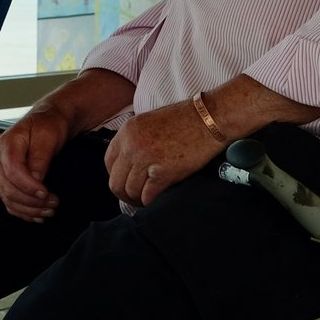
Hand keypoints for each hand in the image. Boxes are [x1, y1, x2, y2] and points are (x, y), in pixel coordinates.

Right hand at [0, 106, 73, 221]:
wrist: (47, 121)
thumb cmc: (48, 124)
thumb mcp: (47, 136)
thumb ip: (40, 158)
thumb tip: (37, 180)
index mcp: (6, 145)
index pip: (13, 172)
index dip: (29, 187)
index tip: (47, 193)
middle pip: (9, 189)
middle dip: (32, 201)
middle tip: (54, 204)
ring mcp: (0, 172)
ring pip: (8, 199)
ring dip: (29, 209)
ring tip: (50, 211)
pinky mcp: (6, 180)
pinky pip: (10, 202)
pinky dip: (23, 211)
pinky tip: (38, 216)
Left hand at [104, 100, 224, 207]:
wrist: (212, 118)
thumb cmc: (188, 119)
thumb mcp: (151, 121)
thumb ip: (136, 140)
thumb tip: (131, 165)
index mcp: (128, 131)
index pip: (108, 162)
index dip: (116, 176)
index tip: (126, 182)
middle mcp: (133, 145)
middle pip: (115, 182)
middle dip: (124, 194)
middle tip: (135, 197)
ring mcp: (147, 159)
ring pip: (130, 192)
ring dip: (138, 199)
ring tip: (147, 199)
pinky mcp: (164, 172)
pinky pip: (148, 196)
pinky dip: (151, 201)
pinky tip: (158, 198)